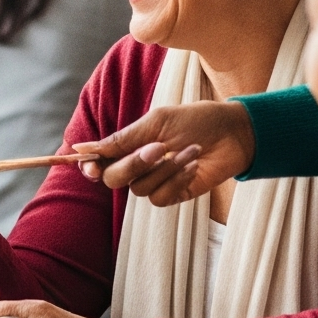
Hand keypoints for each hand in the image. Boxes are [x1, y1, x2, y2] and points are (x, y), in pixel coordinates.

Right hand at [70, 102, 253, 206]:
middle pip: (114, 179)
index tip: (92, 168)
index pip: (99, 162)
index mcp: (129, 145)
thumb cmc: (195, 121)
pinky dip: (177, 179)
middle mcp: (138, 166)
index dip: (90, 166)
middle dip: (134, 165)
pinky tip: (193, 164)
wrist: (233, 133)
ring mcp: (156, 182)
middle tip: (158, 148)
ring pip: (139, 189)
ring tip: (189, 149)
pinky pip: (161, 197)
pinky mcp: (175, 194)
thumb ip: (123, 139)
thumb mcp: (156, 122)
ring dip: (165, 169)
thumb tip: (84, 148)